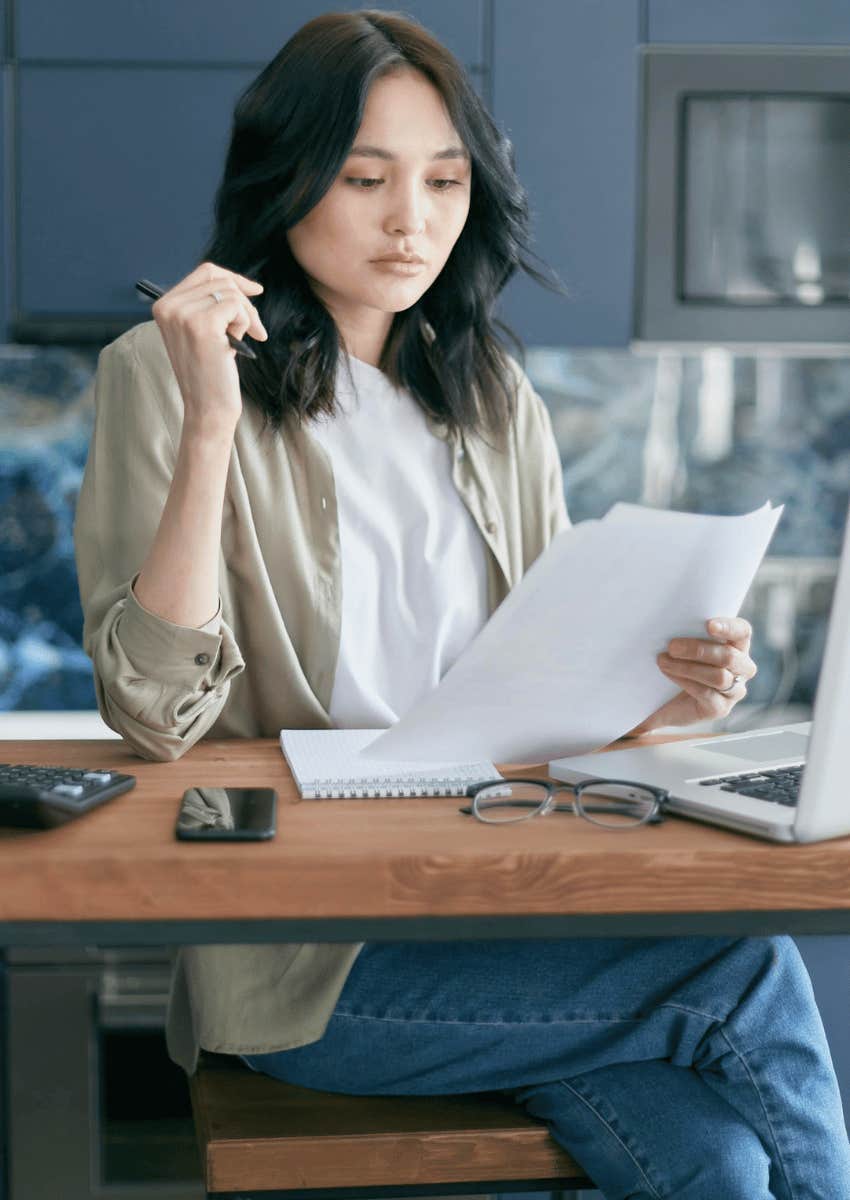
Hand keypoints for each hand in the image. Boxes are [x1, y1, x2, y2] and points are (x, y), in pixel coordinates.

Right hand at [152, 261, 267, 440]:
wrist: (207, 407)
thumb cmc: (210, 373)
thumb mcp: (203, 332)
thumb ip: (209, 305)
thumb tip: (242, 284)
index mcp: (164, 305)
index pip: (204, 272)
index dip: (233, 279)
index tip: (254, 291)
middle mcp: (169, 307)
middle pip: (220, 280)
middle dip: (245, 302)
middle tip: (256, 330)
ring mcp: (183, 315)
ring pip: (230, 293)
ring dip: (245, 317)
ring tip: (239, 342)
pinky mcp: (202, 325)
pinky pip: (237, 307)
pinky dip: (245, 325)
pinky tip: (236, 346)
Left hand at [625, 617, 756, 735]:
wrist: (667, 700)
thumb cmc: (678, 662)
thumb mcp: (682, 644)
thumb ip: (682, 628)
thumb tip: (660, 604)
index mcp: (737, 646)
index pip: (742, 632)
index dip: (729, 627)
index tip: (708, 624)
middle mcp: (742, 668)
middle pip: (729, 656)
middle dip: (698, 649)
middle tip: (671, 646)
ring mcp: (734, 690)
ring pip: (718, 676)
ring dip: (688, 667)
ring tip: (663, 661)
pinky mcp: (721, 708)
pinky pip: (707, 694)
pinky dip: (685, 682)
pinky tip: (669, 674)